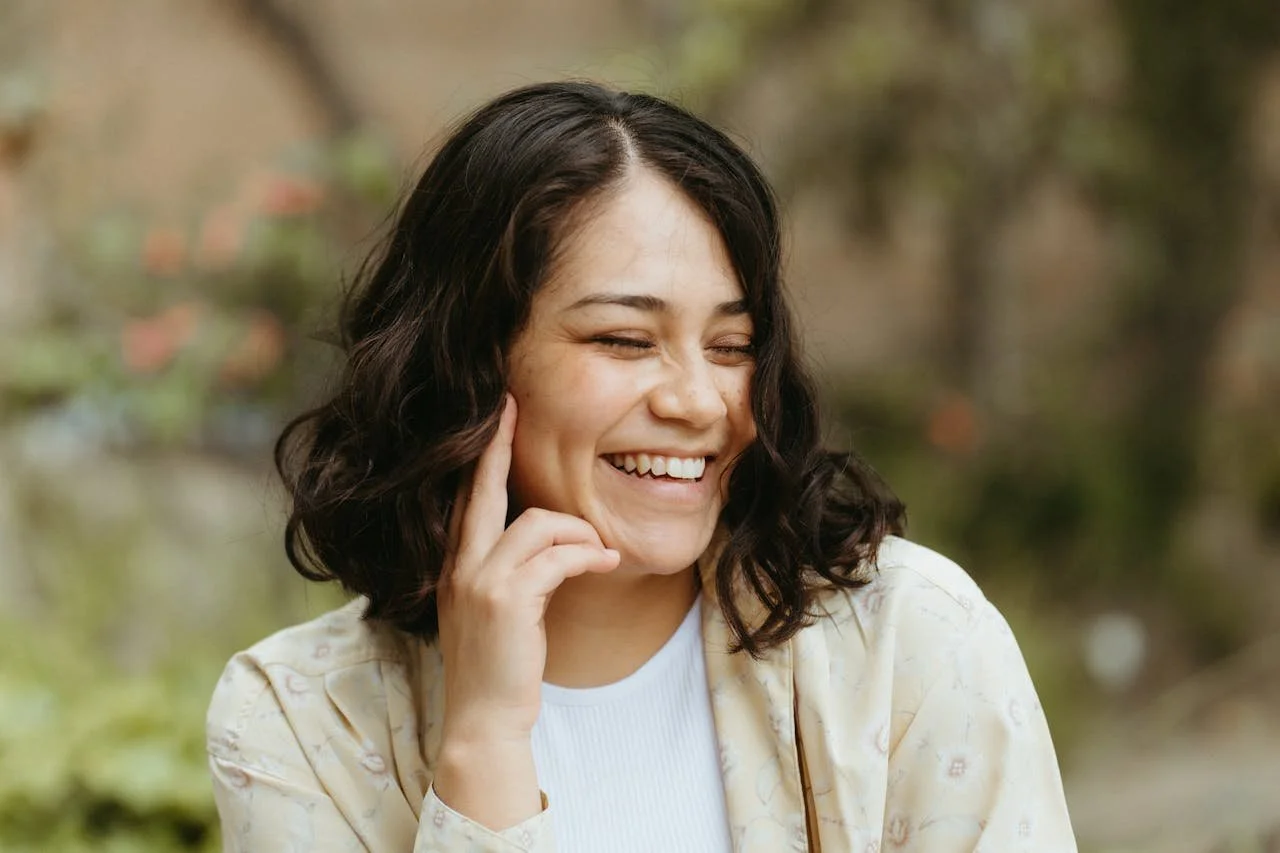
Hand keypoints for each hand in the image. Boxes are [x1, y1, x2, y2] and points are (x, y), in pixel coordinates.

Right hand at [435, 393, 620, 745]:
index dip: (480, 458)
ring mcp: (480, 582)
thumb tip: (551, 542)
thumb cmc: (497, 668)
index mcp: (455, 567)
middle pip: (482, 491)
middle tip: (511, 409)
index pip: (466, 500)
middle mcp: (460, 567)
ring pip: (537, 524)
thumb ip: (509, 573)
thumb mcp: (494, 612)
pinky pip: (557, 556)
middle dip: (497, 447)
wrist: (483, 722)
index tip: (493, 418)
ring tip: (599, 552)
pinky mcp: (506, 600)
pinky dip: (587, 554)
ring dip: (578, 532)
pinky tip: (605, 562)